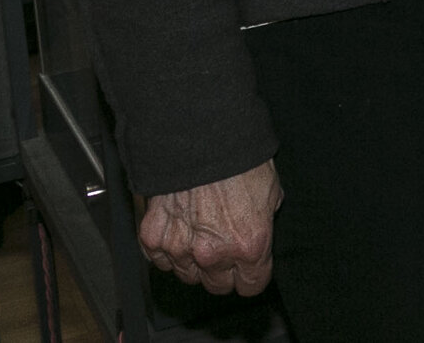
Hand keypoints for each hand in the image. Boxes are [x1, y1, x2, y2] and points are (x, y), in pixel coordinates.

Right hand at [138, 161, 282, 295]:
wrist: (201, 138)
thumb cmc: (239, 159)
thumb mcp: (271, 190)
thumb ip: (264, 219)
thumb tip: (259, 227)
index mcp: (249, 244)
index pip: (250, 286)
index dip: (251, 276)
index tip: (249, 269)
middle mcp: (213, 253)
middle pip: (216, 285)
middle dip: (222, 271)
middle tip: (223, 247)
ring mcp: (180, 248)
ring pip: (186, 275)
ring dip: (193, 261)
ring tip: (199, 233)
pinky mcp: (152, 237)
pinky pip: (159, 259)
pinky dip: (167, 250)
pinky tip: (178, 230)